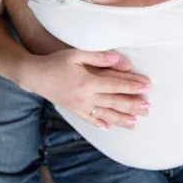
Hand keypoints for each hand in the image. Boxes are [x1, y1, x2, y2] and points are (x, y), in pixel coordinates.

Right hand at [21, 48, 151, 129]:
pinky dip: (100, 123)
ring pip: (105, 115)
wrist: (34, 76)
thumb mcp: (76, 54)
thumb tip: (118, 59)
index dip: (132, 86)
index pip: (115, 85)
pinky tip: (110, 128)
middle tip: (148, 108)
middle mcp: (85, 97)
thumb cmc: (55, 62)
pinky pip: (90, 119)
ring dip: (121, 119)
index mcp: (88, 82)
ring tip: (135, 123)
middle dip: (132, 106)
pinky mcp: (73, 110)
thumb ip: (98, 57)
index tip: (146, 87)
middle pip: (114, 102)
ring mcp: (79, 106)